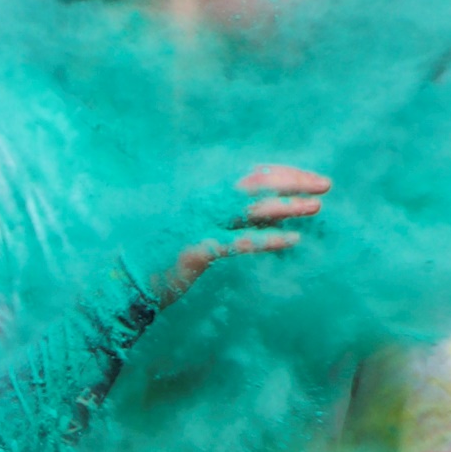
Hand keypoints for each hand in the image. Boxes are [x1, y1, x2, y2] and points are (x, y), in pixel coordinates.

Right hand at [158, 165, 329, 301]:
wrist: (127, 279)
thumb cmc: (160, 255)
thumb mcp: (192, 226)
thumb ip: (220, 215)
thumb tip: (259, 212)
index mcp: (202, 194)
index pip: (249, 174)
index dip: (282, 172)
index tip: (309, 176)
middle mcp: (202, 203)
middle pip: (254, 184)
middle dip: (292, 180)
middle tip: (324, 183)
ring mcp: (199, 225)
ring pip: (250, 208)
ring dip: (286, 205)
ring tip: (316, 207)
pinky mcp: (198, 250)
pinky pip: (240, 243)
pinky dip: (268, 240)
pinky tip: (292, 240)